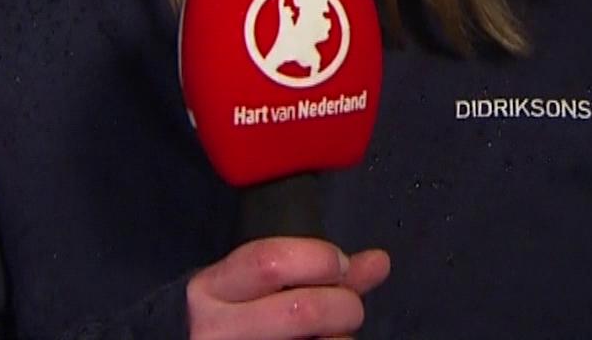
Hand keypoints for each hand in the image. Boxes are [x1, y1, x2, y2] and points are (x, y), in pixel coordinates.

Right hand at [186, 237, 391, 339]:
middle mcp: (215, 330)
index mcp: (211, 289)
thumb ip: (314, 272)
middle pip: (302, 309)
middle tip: (349, 309)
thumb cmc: (228, 320)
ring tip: (332, 336)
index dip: (319, 259)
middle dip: (345, 305)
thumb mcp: (253, 288)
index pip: (270, 262)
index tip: (338, 265)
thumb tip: (380, 261)